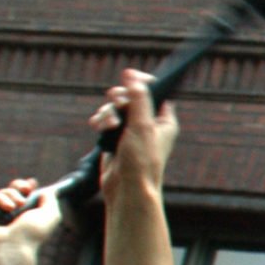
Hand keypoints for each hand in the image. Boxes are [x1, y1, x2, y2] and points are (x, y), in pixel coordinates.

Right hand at [0, 177, 61, 255]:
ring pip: (0, 196)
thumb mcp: (50, 215)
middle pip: (11, 194)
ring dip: (11, 194)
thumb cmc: (32, 234)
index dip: (27, 189)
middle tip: (26, 188)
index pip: (25, 200)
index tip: (32, 183)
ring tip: (19, 205)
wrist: (12, 248)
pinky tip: (9, 207)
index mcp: (26, 220)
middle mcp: (10, 220)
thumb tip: (49, 191)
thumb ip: (50, 200)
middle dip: (18, 187)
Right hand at [92, 71, 175, 200]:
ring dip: (108, 113)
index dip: (142, 83)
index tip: (130, 76)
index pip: (156, 92)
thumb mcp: (142, 125)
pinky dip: (101, 122)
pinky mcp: (116, 139)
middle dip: (120, 99)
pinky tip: (99, 128)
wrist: (127, 188)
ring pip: (115, 109)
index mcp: (164, 120)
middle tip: (117, 100)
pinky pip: (106, 121)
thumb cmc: (142, 160)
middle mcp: (149, 124)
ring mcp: (131, 132)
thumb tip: (133, 76)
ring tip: (108, 125)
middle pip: (131, 97)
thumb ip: (139, 99)